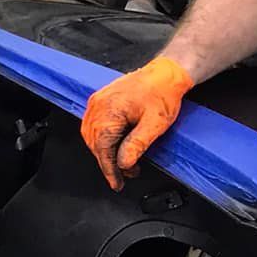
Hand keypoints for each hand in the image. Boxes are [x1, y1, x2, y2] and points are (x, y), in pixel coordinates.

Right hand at [80, 56, 193, 190]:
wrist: (165, 73)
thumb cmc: (162, 93)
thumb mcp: (155, 124)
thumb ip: (137, 145)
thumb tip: (123, 164)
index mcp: (110, 110)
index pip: (103, 148)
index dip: (109, 169)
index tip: (117, 183)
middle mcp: (99, 105)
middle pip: (95, 144)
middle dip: (109, 162)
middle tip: (127, 173)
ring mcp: (97, 102)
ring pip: (91, 137)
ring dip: (105, 152)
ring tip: (123, 161)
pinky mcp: (100, 100)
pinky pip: (92, 126)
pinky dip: (101, 140)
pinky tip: (114, 146)